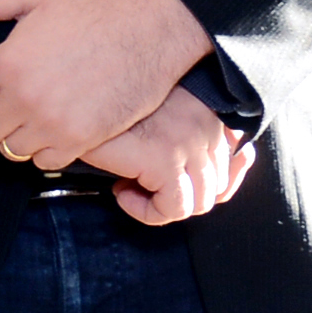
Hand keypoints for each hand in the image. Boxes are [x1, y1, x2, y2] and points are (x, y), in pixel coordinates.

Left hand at [0, 0, 214, 170]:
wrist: (154, 30)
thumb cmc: (95, 10)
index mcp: (7, 63)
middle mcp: (26, 97)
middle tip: (15, 97)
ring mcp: (54, 122)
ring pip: (10, 149)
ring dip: (20, 133)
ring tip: (40, 108)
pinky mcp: (81, 139)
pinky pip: (43, 160)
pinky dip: (48, 146)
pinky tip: (61, 121)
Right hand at [84, 86, 255, 225]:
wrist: (75, 100)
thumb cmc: (112, 113)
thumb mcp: (160, 122)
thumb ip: (194, 142)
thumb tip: (227, 177)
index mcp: (212, 111)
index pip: (237, 163)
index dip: (205, 185)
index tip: (169, 185)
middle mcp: (209, 124)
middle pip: (216, 188)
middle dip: (179, 196)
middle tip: (143, 184)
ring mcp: (190, 141)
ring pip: (196, 203)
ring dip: (161, 205)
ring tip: (130, 186)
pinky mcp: (165, 159)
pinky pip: (172, 210)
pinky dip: (146, 212)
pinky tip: (121, 191)